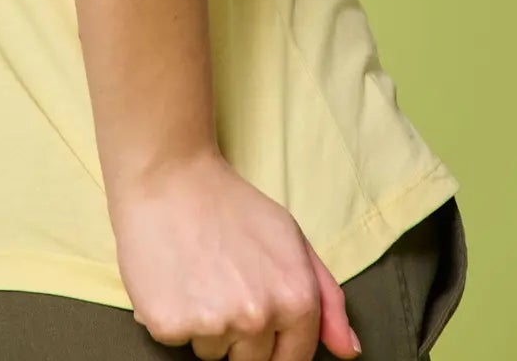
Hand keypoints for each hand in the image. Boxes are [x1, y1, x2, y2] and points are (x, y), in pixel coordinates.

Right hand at [109, 149, 361, 360]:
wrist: (168, 174)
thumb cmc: (230, 204)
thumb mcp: (291, 238)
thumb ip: (327, 298)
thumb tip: (348, 351)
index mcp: (295, 300)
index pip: (293, 358)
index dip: (273, 339)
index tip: (253, 311)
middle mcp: (258, 318)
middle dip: (238, 331)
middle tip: (221, 280)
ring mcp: (212, 324)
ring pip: (212, 352)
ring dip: (204, 324)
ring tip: (196, 273)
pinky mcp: (169, 324)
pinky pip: (176, 340)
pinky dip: (172, 315)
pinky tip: (172, 277)